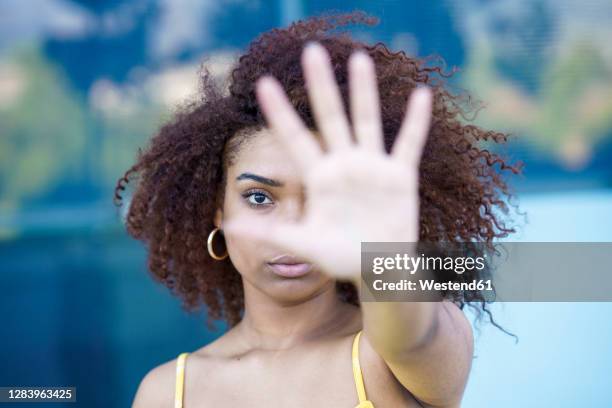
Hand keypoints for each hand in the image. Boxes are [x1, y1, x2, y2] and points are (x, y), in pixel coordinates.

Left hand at [223, 42, 432, 282]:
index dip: (280, 112)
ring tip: (359, 58)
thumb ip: (272, 233)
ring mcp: (372, 167)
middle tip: (310, 50)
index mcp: (319, 178)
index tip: (263, 84)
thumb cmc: (340, 258)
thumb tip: (230, 226)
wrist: (378, 270)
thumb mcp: (304, 245)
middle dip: (320, 85)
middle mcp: (343, 165)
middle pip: (330, 116)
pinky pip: (408, 143)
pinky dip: (416, 122)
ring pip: (366, 120)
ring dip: (363, 90)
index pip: (295, 138)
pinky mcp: (399, 176)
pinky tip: (421, 94)